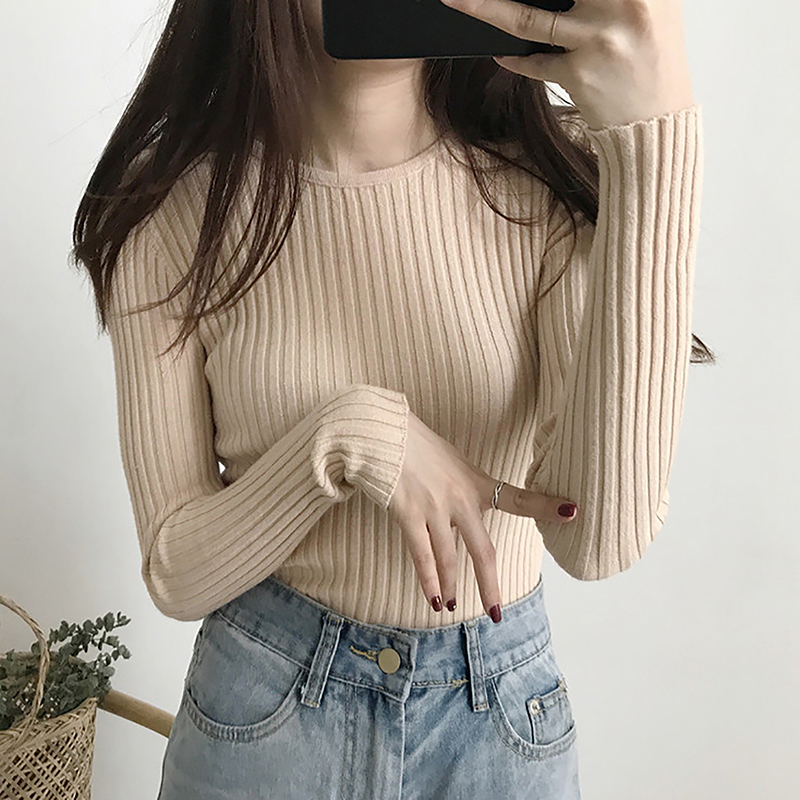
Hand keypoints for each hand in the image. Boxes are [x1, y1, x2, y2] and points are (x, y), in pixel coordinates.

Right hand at [387, 409, 578, 621]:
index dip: (545, 506)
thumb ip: (462, 488)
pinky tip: (432, 597)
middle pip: (483, 550)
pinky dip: (428, 579)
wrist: (384, 432)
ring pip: (449, 559)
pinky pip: (421, 555)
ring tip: (451, 606)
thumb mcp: (451, 461)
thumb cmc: (415, 443)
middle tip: (496, 612)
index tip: (572, 511)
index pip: (519, 497)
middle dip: (489, 584)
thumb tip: (461, 512)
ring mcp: (435, 509)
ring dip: (451, 586)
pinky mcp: (410, 515)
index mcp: (476, 482)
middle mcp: (461, 499)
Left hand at [438, 0, 694, 128]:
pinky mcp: (579, 75)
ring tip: (457, 0)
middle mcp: (624, 4)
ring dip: (484, 9)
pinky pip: (533, 63)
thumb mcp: (651, 6)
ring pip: (527, 18)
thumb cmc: (651, 58)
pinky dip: (514, 59)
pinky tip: (500, 52)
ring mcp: (598, 40)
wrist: (657, 120)